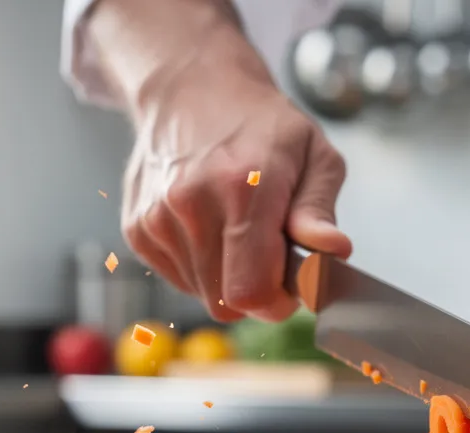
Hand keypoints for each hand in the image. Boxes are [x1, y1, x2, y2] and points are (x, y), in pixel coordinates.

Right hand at [103, 4, 350, 321]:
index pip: (250, 291)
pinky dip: (200, 266)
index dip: (276, 304)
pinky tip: (209, 227)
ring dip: (227, 278)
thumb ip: (320, 210)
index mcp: (243, 188)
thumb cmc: (262, 125)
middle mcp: (191, 204)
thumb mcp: (314, 155)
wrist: (191, 90)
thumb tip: (332, 251)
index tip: (290, 289)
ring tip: (236, 230)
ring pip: (201, 294)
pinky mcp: (137, 228)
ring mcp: (157, 217)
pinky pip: (178, 278)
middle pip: (225, 303)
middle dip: (255, 292)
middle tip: (269, 256)